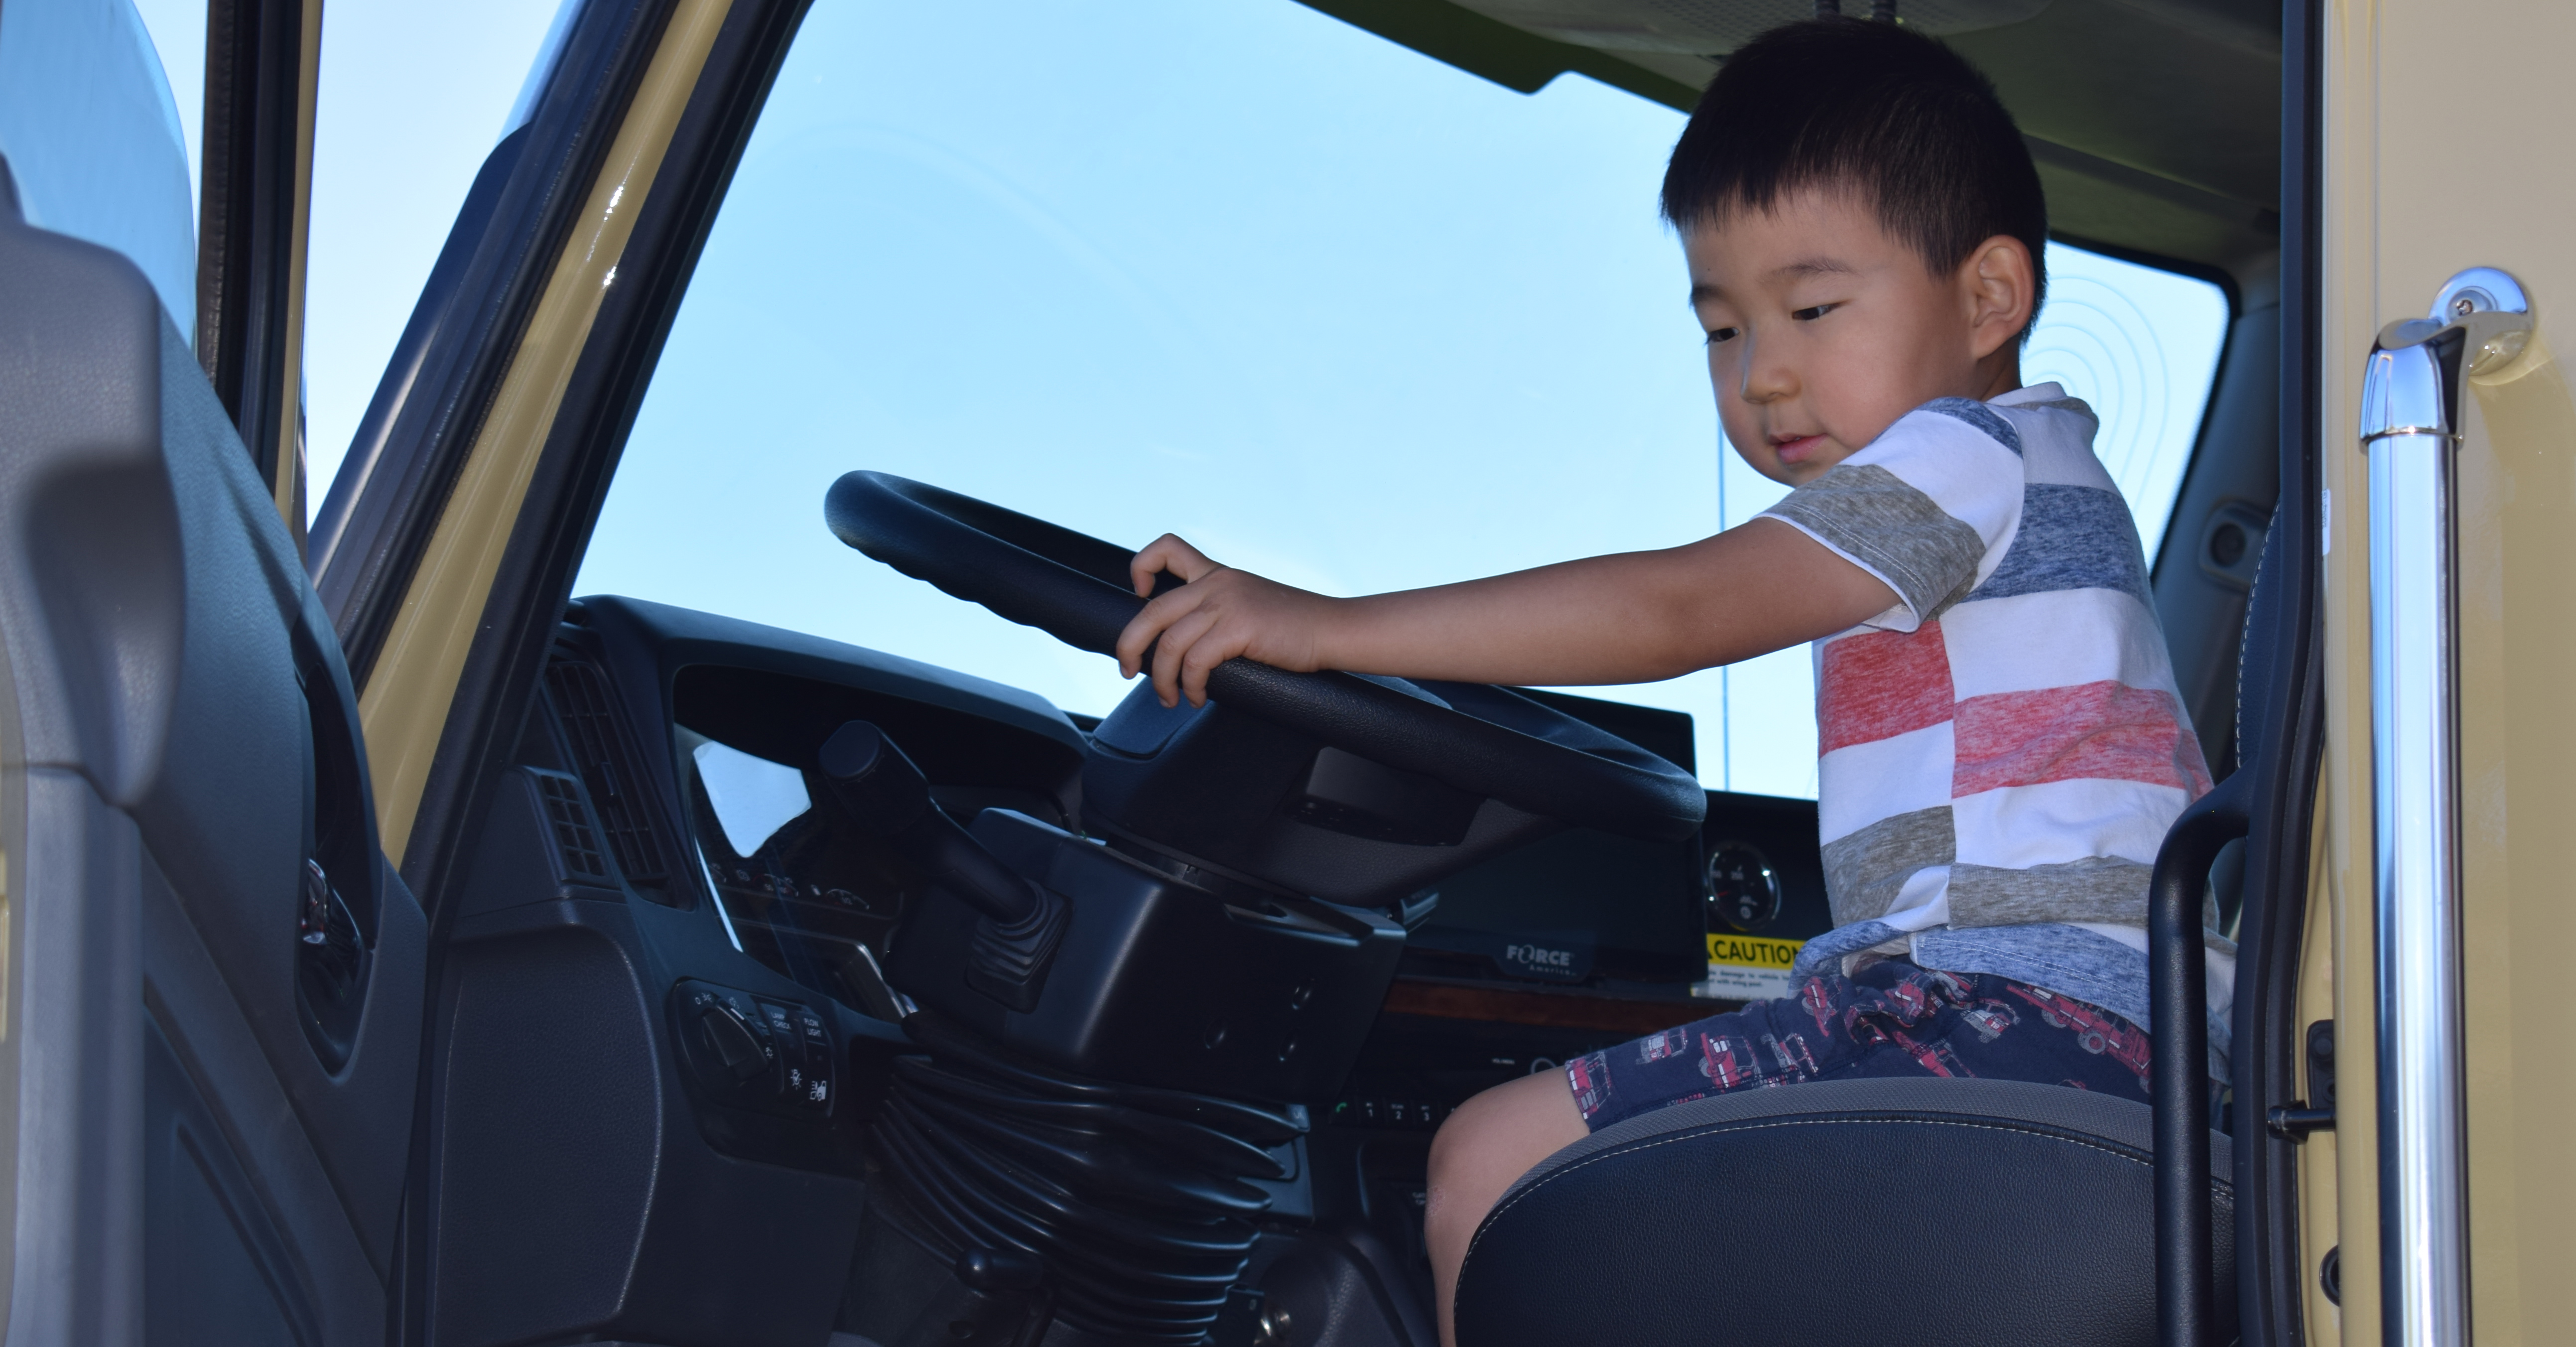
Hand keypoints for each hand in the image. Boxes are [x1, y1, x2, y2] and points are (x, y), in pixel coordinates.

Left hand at [1116, 535, 1337, 707]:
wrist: (1333, 629)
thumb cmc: (1296, 627)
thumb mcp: (1251, 605)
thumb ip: (1219, 612)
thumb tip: (1186, 650)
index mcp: (1217, 575)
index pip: (1168, 549)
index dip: (1142, 567)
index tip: (1140, 593)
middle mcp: (1217, 584)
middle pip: (1152, 609)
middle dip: (1130, 644)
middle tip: (1128, 669)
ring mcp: (1227, 604)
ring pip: (1169, 642)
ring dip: (1162, 678)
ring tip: (1170, 697)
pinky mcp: (1239, 627)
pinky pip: (1196, 661)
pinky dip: (1191, 685)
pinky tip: (1198, 697)